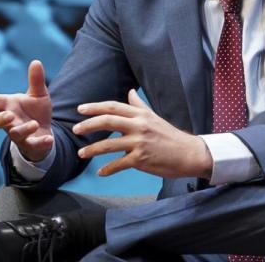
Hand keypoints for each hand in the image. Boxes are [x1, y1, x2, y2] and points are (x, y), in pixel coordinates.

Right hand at [0, 60, 53, 162]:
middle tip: (8, 114)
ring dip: (23, 129)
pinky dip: (41, 143)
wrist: (44, 131)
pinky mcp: (30, 145)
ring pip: (14, 134)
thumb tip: (36, 61)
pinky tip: (49, 139)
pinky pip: (33, 146)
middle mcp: (10, 121)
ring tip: (34, 124)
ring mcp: (19, 134)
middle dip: (1, 118)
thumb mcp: (38, 95)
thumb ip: (36, 80)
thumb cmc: (35, 111)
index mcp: (9, 106)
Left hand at [72, 89, 211, 178]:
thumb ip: (139, 105)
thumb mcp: (155, 117)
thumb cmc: (171, 136)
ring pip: (108, 145)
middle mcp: (139, 126)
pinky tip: (100, 172)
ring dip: (91, 149)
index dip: (95, 107)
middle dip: (88, 125)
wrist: (189, 153)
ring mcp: (139, 143)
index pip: (113, 107)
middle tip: (75, 129)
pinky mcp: (141, 160)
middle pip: (107, 121)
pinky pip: (118, 164)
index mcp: (141, 115)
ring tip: (81, 153)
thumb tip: (130, 92)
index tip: (80, 109)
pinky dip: (107, 169)